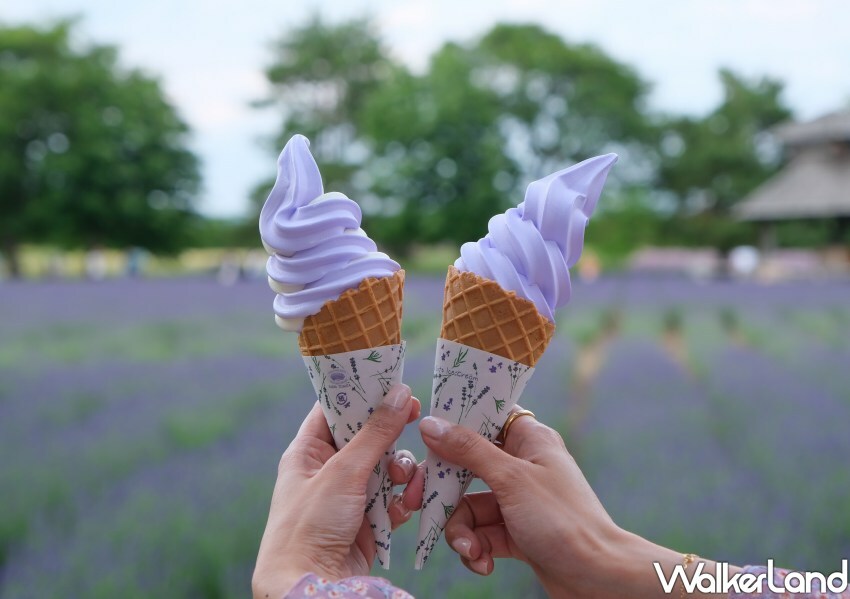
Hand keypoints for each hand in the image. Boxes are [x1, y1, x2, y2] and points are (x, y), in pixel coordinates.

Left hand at [253, 384, 422, 598]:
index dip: (363, 394)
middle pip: (367, 437)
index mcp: (308, 452)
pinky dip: (405, 498)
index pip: (335, 409)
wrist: (310, 585)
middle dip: (391, 434)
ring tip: (405, 479)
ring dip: (401, 470)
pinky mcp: (367, 521)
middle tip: (415, 416)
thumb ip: (376, 433)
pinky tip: (410, 502)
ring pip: (386, 467)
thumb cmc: (309, 526)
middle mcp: (327, 471)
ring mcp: (348, 497)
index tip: (393, 383)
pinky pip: (394, 498)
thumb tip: (400, 394)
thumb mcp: (344, 472)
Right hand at [419, 407, 719, 597]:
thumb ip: (468, 450)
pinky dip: (476, 548)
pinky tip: (483, 563)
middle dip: (446, 493)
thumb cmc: (563, 519)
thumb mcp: (511, 479)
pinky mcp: (515, 531)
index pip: (483, 417)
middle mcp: (521, 465)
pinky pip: (481, 534)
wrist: (598, 578)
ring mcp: (517, 500)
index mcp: (528, 439)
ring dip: (462, 531)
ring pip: (468, 506)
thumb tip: (431, 423)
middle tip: (421, 503)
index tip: (426, 440)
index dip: (453, 426)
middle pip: (466, 467)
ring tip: (471, 551)